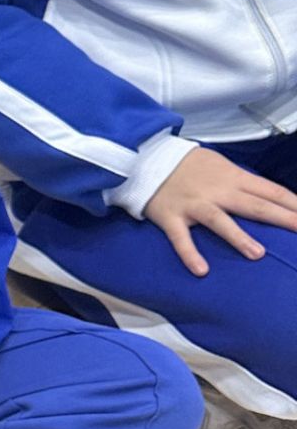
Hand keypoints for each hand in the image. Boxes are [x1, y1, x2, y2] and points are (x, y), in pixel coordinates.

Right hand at [143, 146, 296, 275]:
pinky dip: (190, 254)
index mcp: (233, 177)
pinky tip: (201, 270)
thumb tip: (267, 197)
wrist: (147, 158)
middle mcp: (217, 191)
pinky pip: (181, 238)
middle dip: (283, 219)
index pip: (271, 191)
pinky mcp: (171, 217)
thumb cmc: (187, 166)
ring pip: (220, 221)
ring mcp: (194, 205)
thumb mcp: (220, 165)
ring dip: (239, 237)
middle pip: (255, 205)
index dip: (293, 204)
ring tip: (258, 254)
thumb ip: (241, 182)